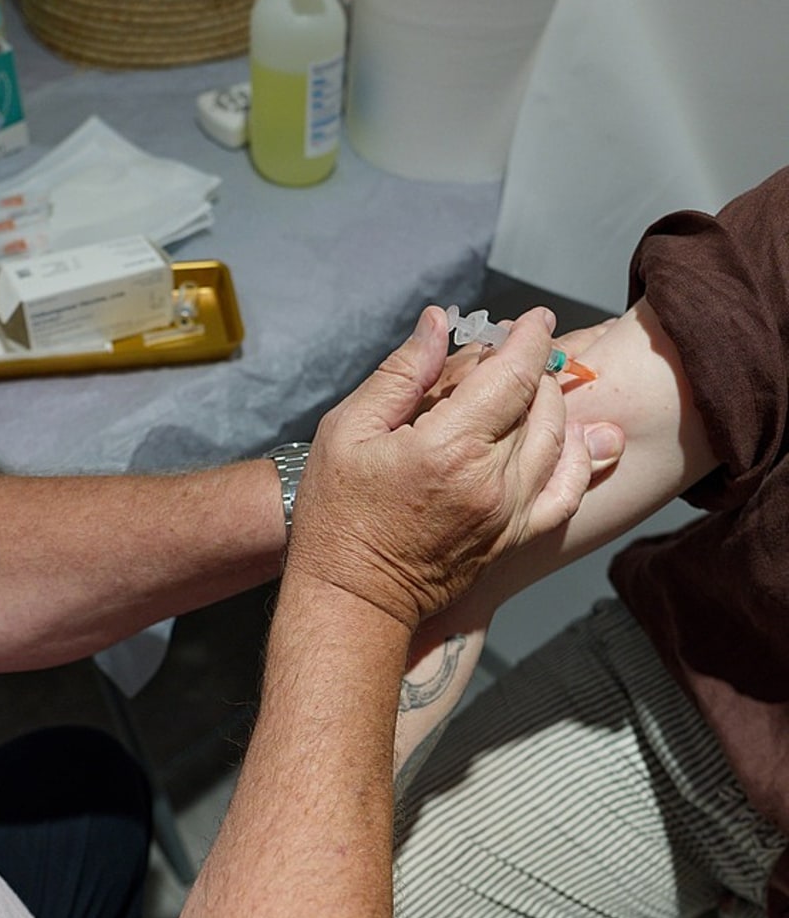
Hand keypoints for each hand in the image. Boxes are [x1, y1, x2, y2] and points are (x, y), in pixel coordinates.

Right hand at [289, 305, 622, 628]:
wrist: (353, 598)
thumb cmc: (337, 518)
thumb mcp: (345, 433)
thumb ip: (399, 375)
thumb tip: (437, 324)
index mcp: (447, 448)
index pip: (512, 375)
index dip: (528, 338)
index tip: (533, 320)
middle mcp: (489, 480)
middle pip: (539, 403)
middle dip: (531, 369)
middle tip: (505, 359)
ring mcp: (508, 513)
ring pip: (559, 439)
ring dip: (551, 405)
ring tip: (528, 390)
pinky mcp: (514, 537)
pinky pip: (568, 491)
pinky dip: (580, 458)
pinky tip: (574, 438)